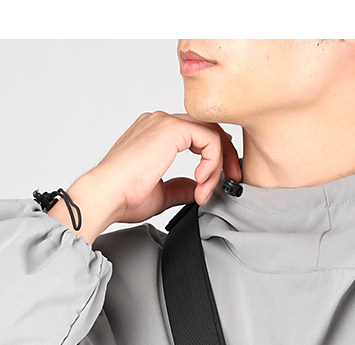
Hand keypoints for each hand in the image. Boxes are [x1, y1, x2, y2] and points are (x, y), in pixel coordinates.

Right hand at [47, 110, 242, 243]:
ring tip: (205, 190)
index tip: (215, 184)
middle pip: (209, 129)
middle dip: (225, 156)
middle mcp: (160, 123)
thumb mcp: (161, 193)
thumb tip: (196, 189)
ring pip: (211, 133)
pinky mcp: (170, 130)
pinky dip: (212, 163)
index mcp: (155, 134)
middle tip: (232, 180)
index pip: (197, 135)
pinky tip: (201, 182)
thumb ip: (181, 187)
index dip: (214, 158)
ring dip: (217, 165)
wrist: (107, 195)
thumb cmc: (123, 196)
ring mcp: (164, 123)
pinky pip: (209, 139)